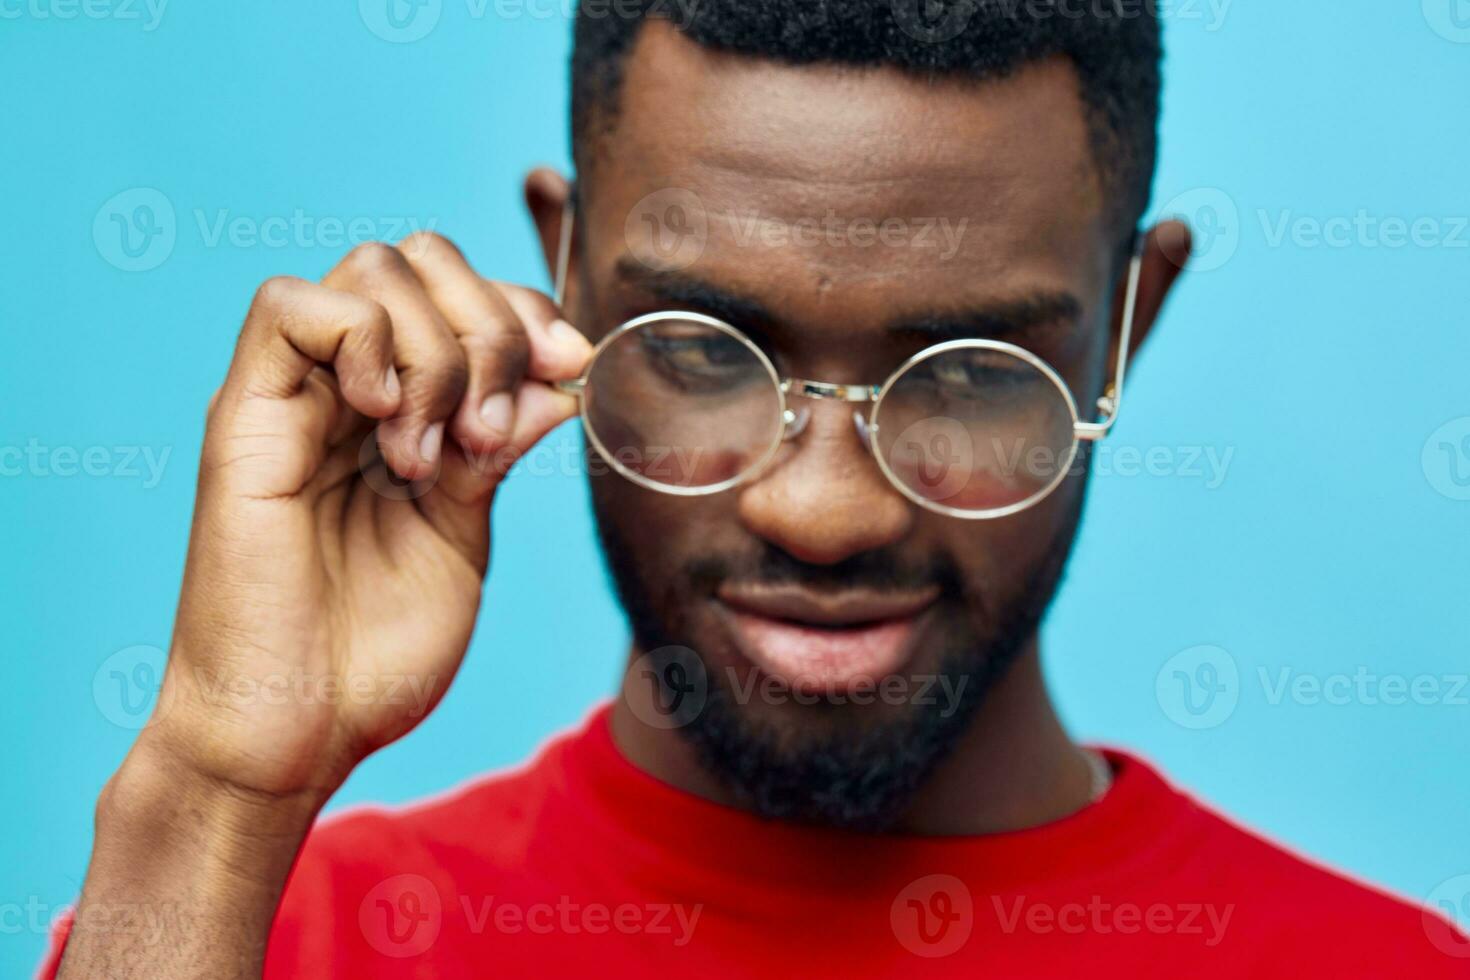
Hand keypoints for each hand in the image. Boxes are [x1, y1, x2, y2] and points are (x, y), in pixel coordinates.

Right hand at [142, 233, 589, 801]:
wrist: (296, 732)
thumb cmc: (372, 653)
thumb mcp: (464, 536)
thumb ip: (499, 451)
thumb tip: (559, 382)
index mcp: (401, 414)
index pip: (464, 299)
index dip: (527, 313)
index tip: (573, 367)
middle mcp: (346, 391)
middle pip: (422, 263)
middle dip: (491, 324)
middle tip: (493, 429)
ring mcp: (294, 399)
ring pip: (372, 272)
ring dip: (436, 350)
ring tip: (433, 456)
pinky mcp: (244, 419)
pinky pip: (289, 308)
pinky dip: (363, 343)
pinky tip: (387, 425)